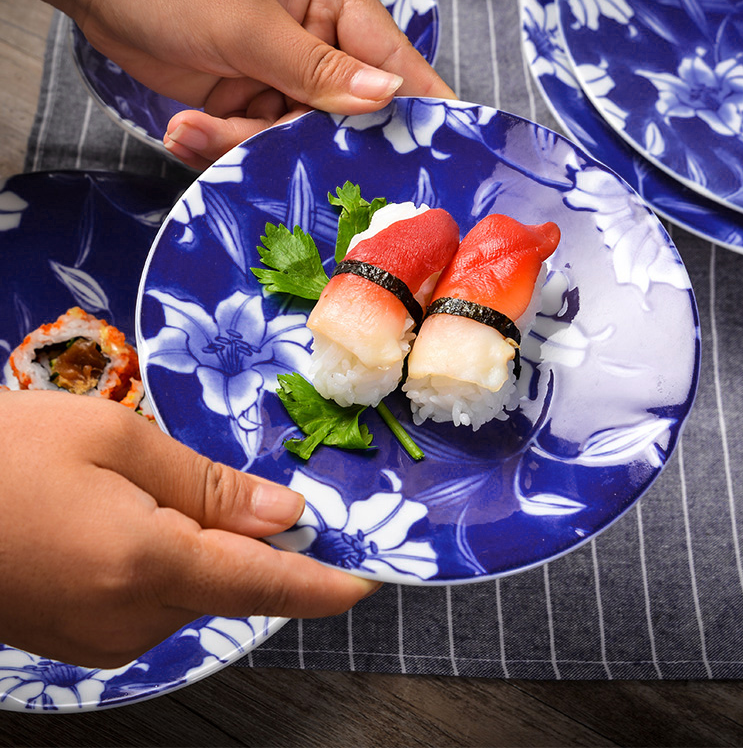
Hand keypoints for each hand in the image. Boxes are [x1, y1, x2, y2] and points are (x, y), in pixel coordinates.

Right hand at [0, 391, 377, 667]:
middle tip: (240, 489)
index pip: (263, 586)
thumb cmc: (8, 452)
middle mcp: (128, 622)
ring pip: (194, 590)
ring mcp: (100, 640)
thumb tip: (285, 516)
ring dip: (203, 546)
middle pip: (231, 582)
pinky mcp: (80, 641)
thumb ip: (210, 486)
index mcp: (147, 567)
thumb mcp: (117, 442)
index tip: (366, 583)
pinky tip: (129, 521)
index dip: (320, 586)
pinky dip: (169, 562)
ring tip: (143, 491)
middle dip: (252, 541)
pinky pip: (155, 601)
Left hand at [1, 0, 454, 169]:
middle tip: (262, 141)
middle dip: (302, 140)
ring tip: (197, 125)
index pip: (394, 60)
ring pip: (294, 138)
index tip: (447, 155)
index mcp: (330, 0)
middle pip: (340, 117)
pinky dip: (221, 142)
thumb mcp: (245, 20)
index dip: (421, 107)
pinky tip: (188, 126)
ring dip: (246, 143)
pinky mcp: (245, 96)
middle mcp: (314, 40)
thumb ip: (316, 69)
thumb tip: (387, 98)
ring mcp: (279, 72)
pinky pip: (255, 139)